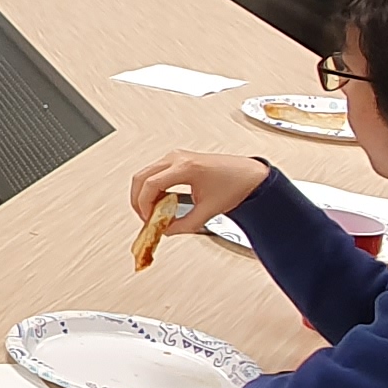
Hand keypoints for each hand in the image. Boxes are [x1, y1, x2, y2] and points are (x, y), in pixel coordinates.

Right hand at [125, 151, 275, 233]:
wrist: (250, 175)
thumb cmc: (236, 184)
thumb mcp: (209, 210)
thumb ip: (184, 224)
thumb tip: (167, 230)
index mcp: (185, 168)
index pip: (150, 185)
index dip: (144, 205)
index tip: (147, 219)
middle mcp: (177, 158)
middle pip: (141, 178)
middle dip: (138, 201)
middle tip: (144, 218)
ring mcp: (176, 157)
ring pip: (145, 174)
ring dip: (144, 194)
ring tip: (153, 213)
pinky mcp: (178, 160)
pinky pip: (155, 173)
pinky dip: (152, 188)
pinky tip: (160, 202)